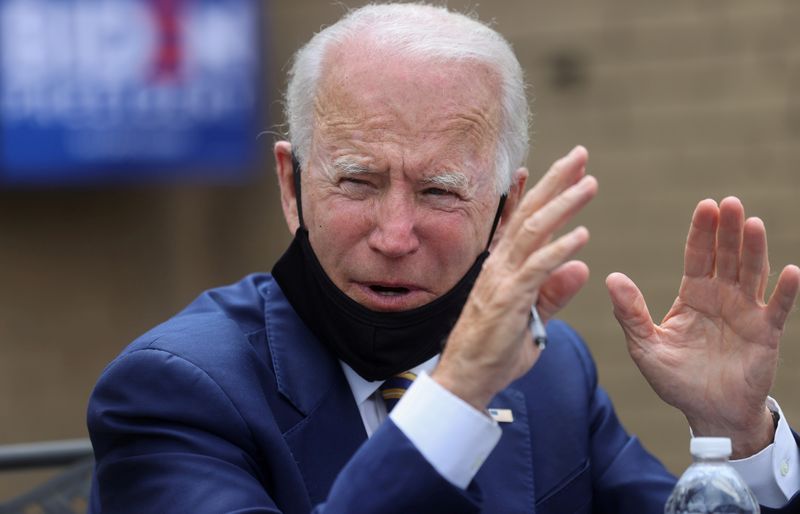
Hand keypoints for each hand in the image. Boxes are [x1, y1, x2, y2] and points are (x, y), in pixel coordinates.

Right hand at [434, 146, 597, 409]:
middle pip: (531, 214)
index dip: (543, 190)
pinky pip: (536, 269)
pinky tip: (581, 235)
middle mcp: (500, 265)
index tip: (564, 167)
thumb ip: (555, 293)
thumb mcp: (534, 318)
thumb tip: (581, 267)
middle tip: (581, 155)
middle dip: (557, 182)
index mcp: (505, 266)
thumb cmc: (496, 349)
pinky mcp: (508, 299)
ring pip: (534, 232)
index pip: (525, 220)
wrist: (467, 378)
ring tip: (590, 184)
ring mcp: (502, 280)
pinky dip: (559, 250)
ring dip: (563, 206)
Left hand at [607, 197, 799, 457]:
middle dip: (727, 230)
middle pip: (726, 256)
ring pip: (752, 273)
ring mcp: (745, 312)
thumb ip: (630, 313)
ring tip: (753, 223)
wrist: (709, 413)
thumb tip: (611, 277)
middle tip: (729, 202)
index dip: (701, 232)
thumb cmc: (676, 380)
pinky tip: (789, 271)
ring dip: (754, 249)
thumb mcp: (645, 347)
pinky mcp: (765, 333)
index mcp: (693, 296)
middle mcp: (721, 297)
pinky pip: (777, 308)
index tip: (704, 206)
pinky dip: (785, 290)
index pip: (697, 256)